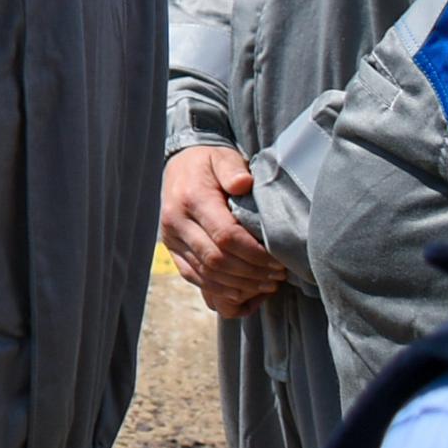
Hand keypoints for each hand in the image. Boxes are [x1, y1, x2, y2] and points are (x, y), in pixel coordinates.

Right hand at [161, 145, 286, 316]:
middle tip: (277, 275)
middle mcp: (176, 221)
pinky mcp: (171, 250)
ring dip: (239, 284)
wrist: (179, 165)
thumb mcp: (222, 157)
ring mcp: (171, 239)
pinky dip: (219, 288)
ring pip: (206, 273)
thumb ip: (233, 168)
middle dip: (251, 272)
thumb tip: (243, 183)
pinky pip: (194, 277)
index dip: (254, 254)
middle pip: (217, 259)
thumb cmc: (208, 163)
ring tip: (266, 283)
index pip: (226, 236)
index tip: (277, 260)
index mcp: (191, 198)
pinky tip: (242, 290)